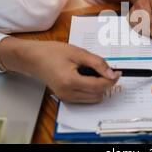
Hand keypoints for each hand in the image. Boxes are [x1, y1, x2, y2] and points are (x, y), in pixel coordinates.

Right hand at [0, 38, 120, 103]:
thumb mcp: (78, 53)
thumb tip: (112, 73)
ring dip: (98, 87)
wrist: (33, 59)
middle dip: (105, 83)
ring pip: (93, 99)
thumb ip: (97, 63)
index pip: (99, 86)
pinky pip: (86, 98)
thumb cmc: (53, 52)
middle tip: (104, 69)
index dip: (111, 79)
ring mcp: (66, 98)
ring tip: (92, 72)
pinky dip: (91, 90)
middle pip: (98, 95)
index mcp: (70, 82)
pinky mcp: (65, 99)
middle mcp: (68, 94)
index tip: (118, 71)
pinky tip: (85, 77)